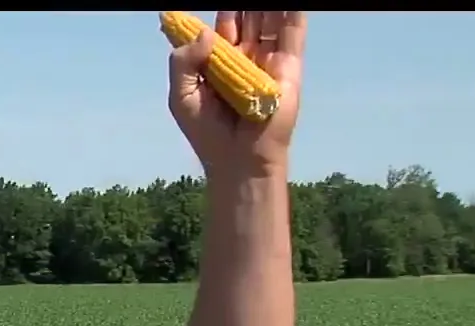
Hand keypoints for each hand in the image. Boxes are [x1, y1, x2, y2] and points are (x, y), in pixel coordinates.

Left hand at [167, 11, 305, 177]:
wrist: (239, 160)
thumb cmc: (207, 133)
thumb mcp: (181, 96)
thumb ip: (183, 62)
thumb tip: (206, 32)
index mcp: (218, 63)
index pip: (222, 27)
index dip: (225, 11)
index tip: (224, 3)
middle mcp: (244, 59)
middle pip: (247, 19)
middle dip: (246, 4)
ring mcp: (267, 61)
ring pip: (269, 21)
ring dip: (268, 6)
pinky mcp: (288, 69)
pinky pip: (292, 34)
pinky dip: (293, 14)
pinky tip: (289, 3)